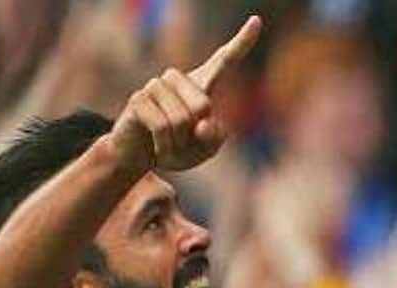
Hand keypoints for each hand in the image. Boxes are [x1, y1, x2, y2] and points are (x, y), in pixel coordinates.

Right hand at [110, 15, 260, 172]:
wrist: (139, 157)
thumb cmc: (174, 150)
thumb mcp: (202, 151)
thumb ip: (213, 139)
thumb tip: (202, 125)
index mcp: (201, 86)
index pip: (225, 60)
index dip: (242, 42)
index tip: (257, 21)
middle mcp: (179, 79)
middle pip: (203, 106)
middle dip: (194, 135)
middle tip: (180, 142)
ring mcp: (157, 85)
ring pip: (180, 119)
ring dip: (176, 143)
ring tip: (166, 145)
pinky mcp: (139, 98)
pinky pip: (161, 127)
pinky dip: (163, 146)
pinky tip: (156, 147)